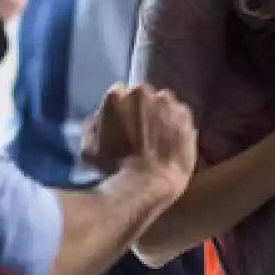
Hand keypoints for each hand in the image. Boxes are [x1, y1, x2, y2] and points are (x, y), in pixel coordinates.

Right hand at [81, 84, 197, 195]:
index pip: (118, 94)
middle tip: (141, 130)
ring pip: (162, 103)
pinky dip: (176, 125)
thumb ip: (91, 128)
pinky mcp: (185, 114)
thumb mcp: (89, 150)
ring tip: (159, 137)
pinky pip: (179, 115)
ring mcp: (166, 102)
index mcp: (116, 95)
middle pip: (141, 96)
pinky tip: (172, 142)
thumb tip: (95, 120)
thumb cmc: (114, 168)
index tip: (122, 123)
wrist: (148, 183)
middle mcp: (142, 91)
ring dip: (160, 114)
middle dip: (140, 109)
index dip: (120, 110)